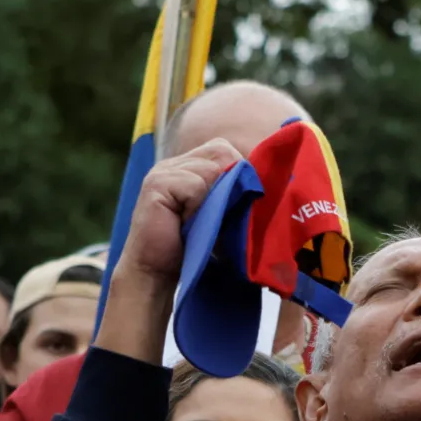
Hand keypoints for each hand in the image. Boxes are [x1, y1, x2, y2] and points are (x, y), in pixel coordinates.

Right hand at [115, 140, 240, 287]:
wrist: (156, 272)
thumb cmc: (193, 245)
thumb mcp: (219, 213)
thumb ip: (233, 192)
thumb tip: (264, 183)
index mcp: (188, 165)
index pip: (224, 149)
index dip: (238, 173)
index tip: (235, 203)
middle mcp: (174, 163)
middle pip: (221, 151)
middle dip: (230, 183)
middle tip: (219, 213)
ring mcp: (163, 171)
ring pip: (211, 169)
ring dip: (214, 200)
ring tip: (200, 221)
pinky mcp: (156, 185)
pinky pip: (195, 185)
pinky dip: (198, 208)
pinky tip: (186, 223)